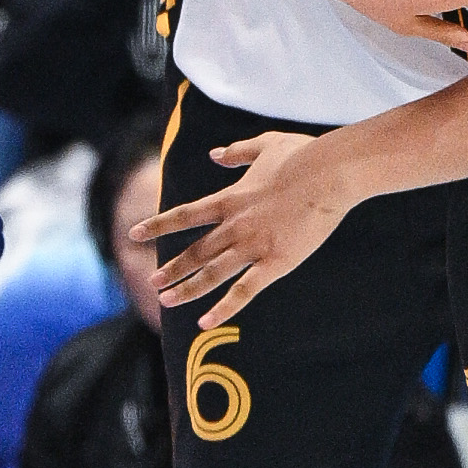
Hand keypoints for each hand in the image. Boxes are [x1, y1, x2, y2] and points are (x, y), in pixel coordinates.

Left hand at [131, 128, 355, 326]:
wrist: (333, 172)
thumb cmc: (305, 155)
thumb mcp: (266, 144)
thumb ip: (237, 152)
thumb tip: (215, 154)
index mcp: (230, 199)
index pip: (184, 216)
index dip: (158, 226)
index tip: (134, 233)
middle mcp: (235, 225)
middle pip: (196, 251)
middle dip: (172, 268)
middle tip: (153, 281)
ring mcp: (254, 245)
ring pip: (211, 273)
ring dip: (187, 288)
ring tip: (165, 301)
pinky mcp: (276, 263)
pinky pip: (244, 291)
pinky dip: (224, 308)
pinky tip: (205, 322)